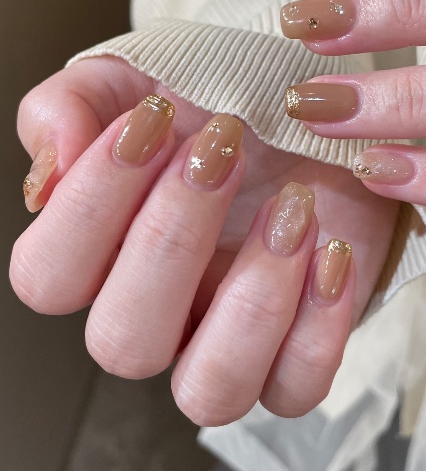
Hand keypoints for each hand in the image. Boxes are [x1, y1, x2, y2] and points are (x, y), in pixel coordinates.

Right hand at [10, 56, 397, 423]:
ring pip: (209, 392)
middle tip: (222, 148)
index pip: (47, 278)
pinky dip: (319, 323)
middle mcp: (155, 313)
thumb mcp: (133, 79)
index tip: (151, 120)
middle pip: (121, 343)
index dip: (90, 205)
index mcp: (98, 256)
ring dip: (251, 300)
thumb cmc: (217, 100)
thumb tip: (51, 167)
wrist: (313, 110)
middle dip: (171, 239)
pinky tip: (332, 246)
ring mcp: (226, 341)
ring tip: (291, 207)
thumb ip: (68, 108)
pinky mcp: (298, 349)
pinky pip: (296, 386)